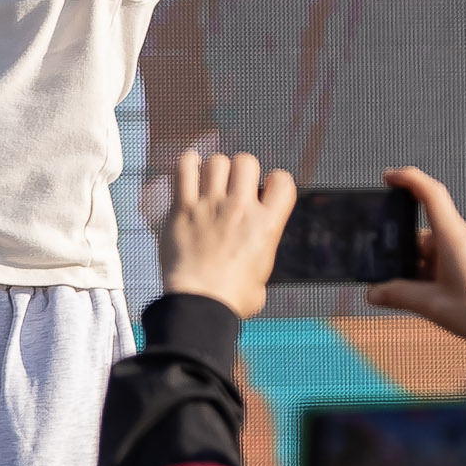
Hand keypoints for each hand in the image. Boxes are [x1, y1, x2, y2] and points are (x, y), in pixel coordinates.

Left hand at [158, 149, 297, 317]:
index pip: (283, 180)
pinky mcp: (182, 209)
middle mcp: (241, 209)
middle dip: (241, 169)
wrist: (200, 304)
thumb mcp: (262, 276)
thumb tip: (251, 259)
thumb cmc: (231, 299)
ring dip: (215, 168)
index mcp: (267, 225)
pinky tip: (189, 168)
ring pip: (216, 161)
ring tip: (210, 181)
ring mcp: (210, 206)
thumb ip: (258, 255)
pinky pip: (184, 170)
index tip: (265, 190)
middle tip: (233, 186)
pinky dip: (187, 163)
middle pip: (246, 161)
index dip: (275, 181)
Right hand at [365, 166, 465, 338]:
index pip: (430, 194)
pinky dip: (435, 274)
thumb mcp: (435, 306)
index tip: (388, 177)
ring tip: (423, 299)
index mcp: (453, 237)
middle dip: (405, 257)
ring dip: (421, 270)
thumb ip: (399, 296)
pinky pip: (447, 258)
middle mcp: (464, 236)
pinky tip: (436, 298)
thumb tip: (373, 292)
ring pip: (433, 250)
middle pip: (422, 234)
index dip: (408, 179)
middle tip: (395, 284)